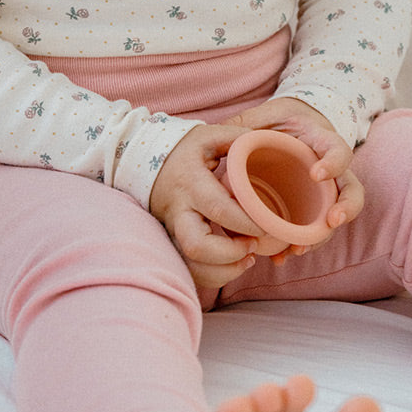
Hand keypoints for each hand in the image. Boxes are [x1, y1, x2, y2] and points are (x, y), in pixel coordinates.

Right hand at [149, 124, 262, 292]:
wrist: (140, 160)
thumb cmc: (182, 149)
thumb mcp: (209, 135)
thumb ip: (239, 138)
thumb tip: (272, 142)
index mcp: (190, 183)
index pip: (217, 208)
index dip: (244, 221)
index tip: (265, 224)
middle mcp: (178, 211)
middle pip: (196, 246)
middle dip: (229, 254)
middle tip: (253, 245)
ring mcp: (171, 230)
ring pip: (192, 265)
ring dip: (223, 272)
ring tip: (247, 259)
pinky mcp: (171, 241)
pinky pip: (190, 269)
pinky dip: (214, 275)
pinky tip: (234, 264)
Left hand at [229, 97, 363, 240]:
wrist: (286, 132)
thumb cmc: (277, 122)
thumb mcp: (263, 117)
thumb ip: (244, 123)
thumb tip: (215, 131)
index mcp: (320, 142)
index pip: (339, 150)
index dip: (334, 163)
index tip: (317, 174)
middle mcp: (330, 170)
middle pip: (351, 190)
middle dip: (346, 208)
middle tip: (332, 221)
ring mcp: (324, 192)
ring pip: (335, 216)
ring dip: (321, 236)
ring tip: (298, 249)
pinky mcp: (311, 209)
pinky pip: (313, 230)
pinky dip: (299, 244)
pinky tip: (280, 256)